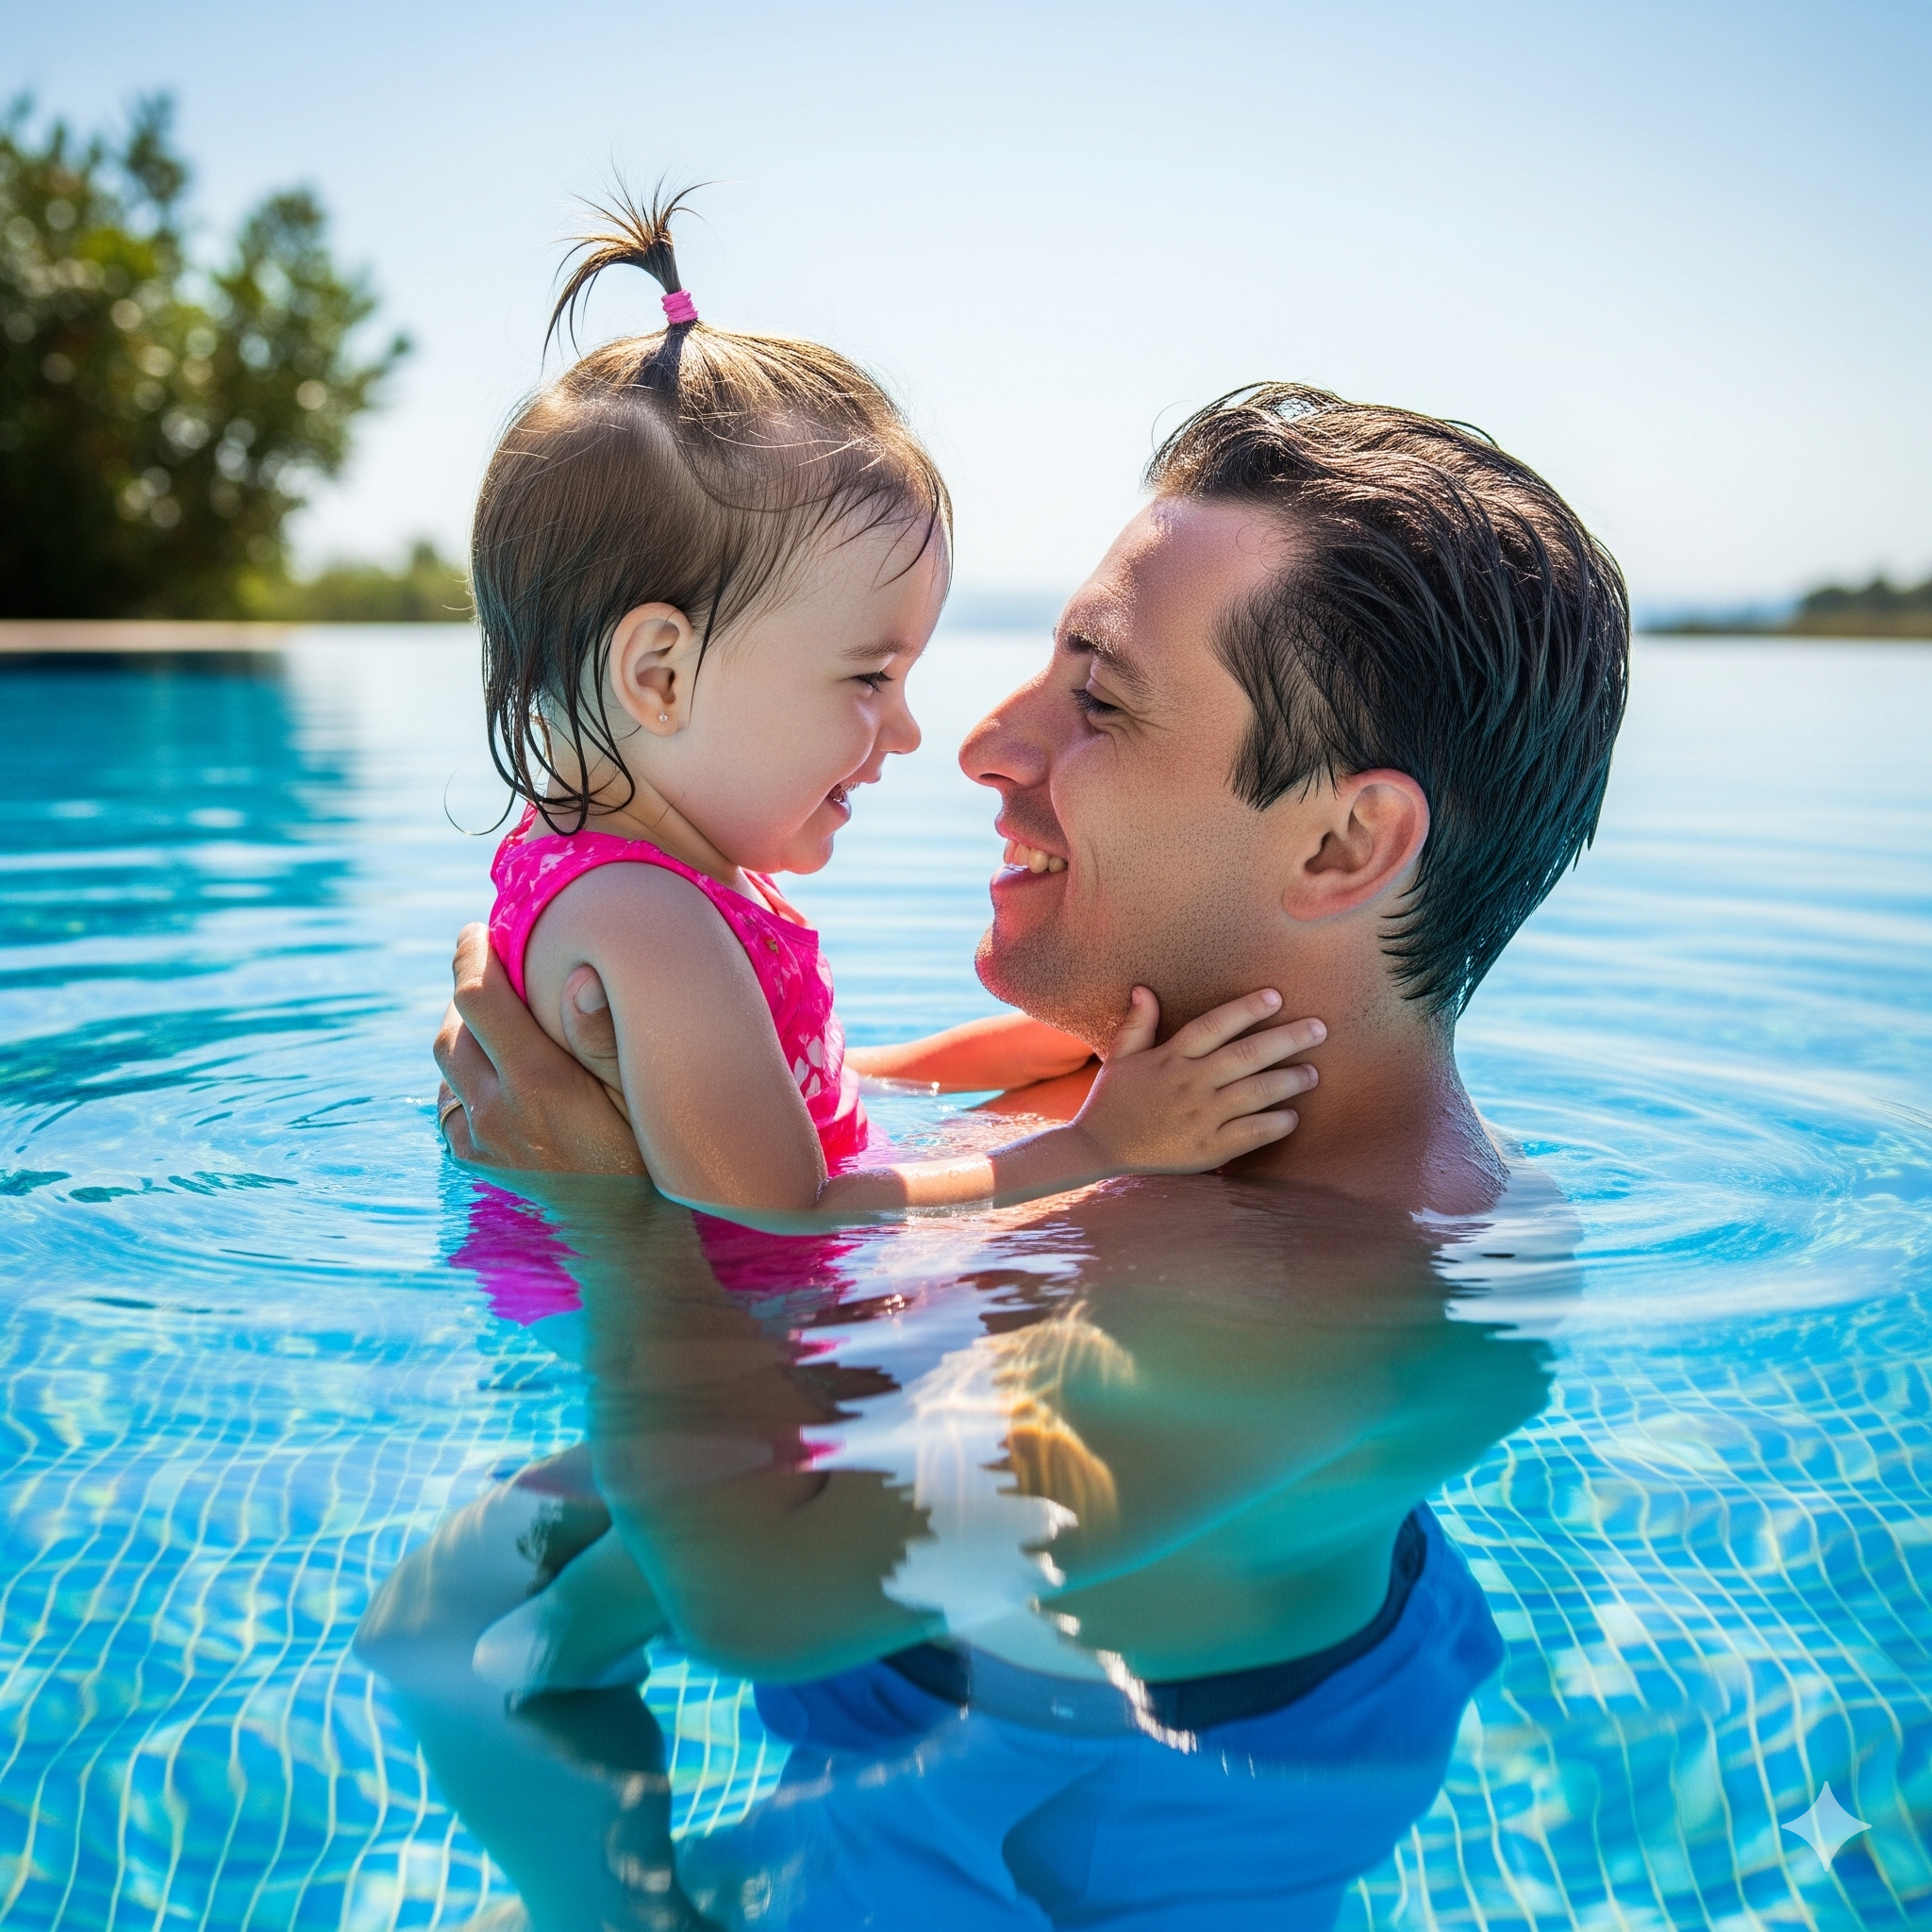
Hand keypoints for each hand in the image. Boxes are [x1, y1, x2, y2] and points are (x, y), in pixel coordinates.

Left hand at [433, 923, 645, 1174]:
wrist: (622, 1241)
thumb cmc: (645, 1160)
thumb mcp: (638, 1098)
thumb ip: (604, 1038)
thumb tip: (579, 976)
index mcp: (537, 1083)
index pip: (478, 998)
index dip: (471, 955)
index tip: (478, 929)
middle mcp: (496, 1110)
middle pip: (453, 1027)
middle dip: (469, 993)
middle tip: (499, 971)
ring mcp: (478, 1140)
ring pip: (448, 1064)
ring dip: (467, 1034)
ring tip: (504, 1022)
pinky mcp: (472, 1160)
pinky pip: (451, 1100)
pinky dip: (467, 1075)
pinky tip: (502, 1073)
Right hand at [1070, 988, 1322, 1173]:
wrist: (1096, 1148)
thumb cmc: (1112, 1100)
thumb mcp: (1120, 1057)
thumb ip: (1138, 1024)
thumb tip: (1143, 989)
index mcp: (1170, 1057)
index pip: (1214, 1025)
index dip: (1245, 1009)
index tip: (1275, 996)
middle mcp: (1188, 1083)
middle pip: (1245, 1055)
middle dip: (1286, 1039)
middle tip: (1320, 1029)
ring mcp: (1199, 1117)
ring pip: (1253, 1093)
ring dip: (1288, 1081)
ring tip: (1313, 1073)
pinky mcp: (1206, 1148)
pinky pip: (1249, 1134)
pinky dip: (1274, 1124)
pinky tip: (1292, 1116)